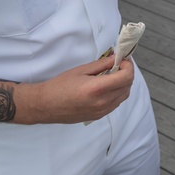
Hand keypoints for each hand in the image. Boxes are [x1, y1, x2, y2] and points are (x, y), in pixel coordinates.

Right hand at [20, 56, 134, 123]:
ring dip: (123, 84)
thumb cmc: (59, 86)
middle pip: (128, 86)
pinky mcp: (99, 116)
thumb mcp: (80, 70)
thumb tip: (116, 58)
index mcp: (97, 89)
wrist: (45, 105)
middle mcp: (102, 102)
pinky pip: (116, 103)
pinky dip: (117, 93)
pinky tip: (107, 86)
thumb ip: (102, 64)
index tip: (123, 60)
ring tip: (113, 75)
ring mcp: (101, 111)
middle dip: (127, 73)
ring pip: (124, 96)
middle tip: (119, 65)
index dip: (129, 66)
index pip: (126, 77)